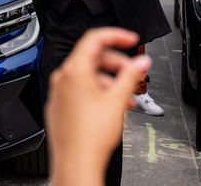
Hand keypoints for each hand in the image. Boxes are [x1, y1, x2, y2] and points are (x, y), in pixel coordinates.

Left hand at [46, 28, 150, 185]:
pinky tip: (112, 106)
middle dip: (117, 64)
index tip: (130, 39)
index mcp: (74, 71)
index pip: (94, 38)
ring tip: (127, 97)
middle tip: (134, 73)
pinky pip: (80, 90)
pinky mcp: (60, 106)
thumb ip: (131, 75)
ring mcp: (59, 92)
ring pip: (88, 76)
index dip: (116, 35)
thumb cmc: (90, 137)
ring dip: (110, 81)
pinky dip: (98, 92)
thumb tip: (141, 61)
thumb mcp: (117, 100)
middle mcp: (62, 78)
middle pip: (93, 58)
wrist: (76, 164)